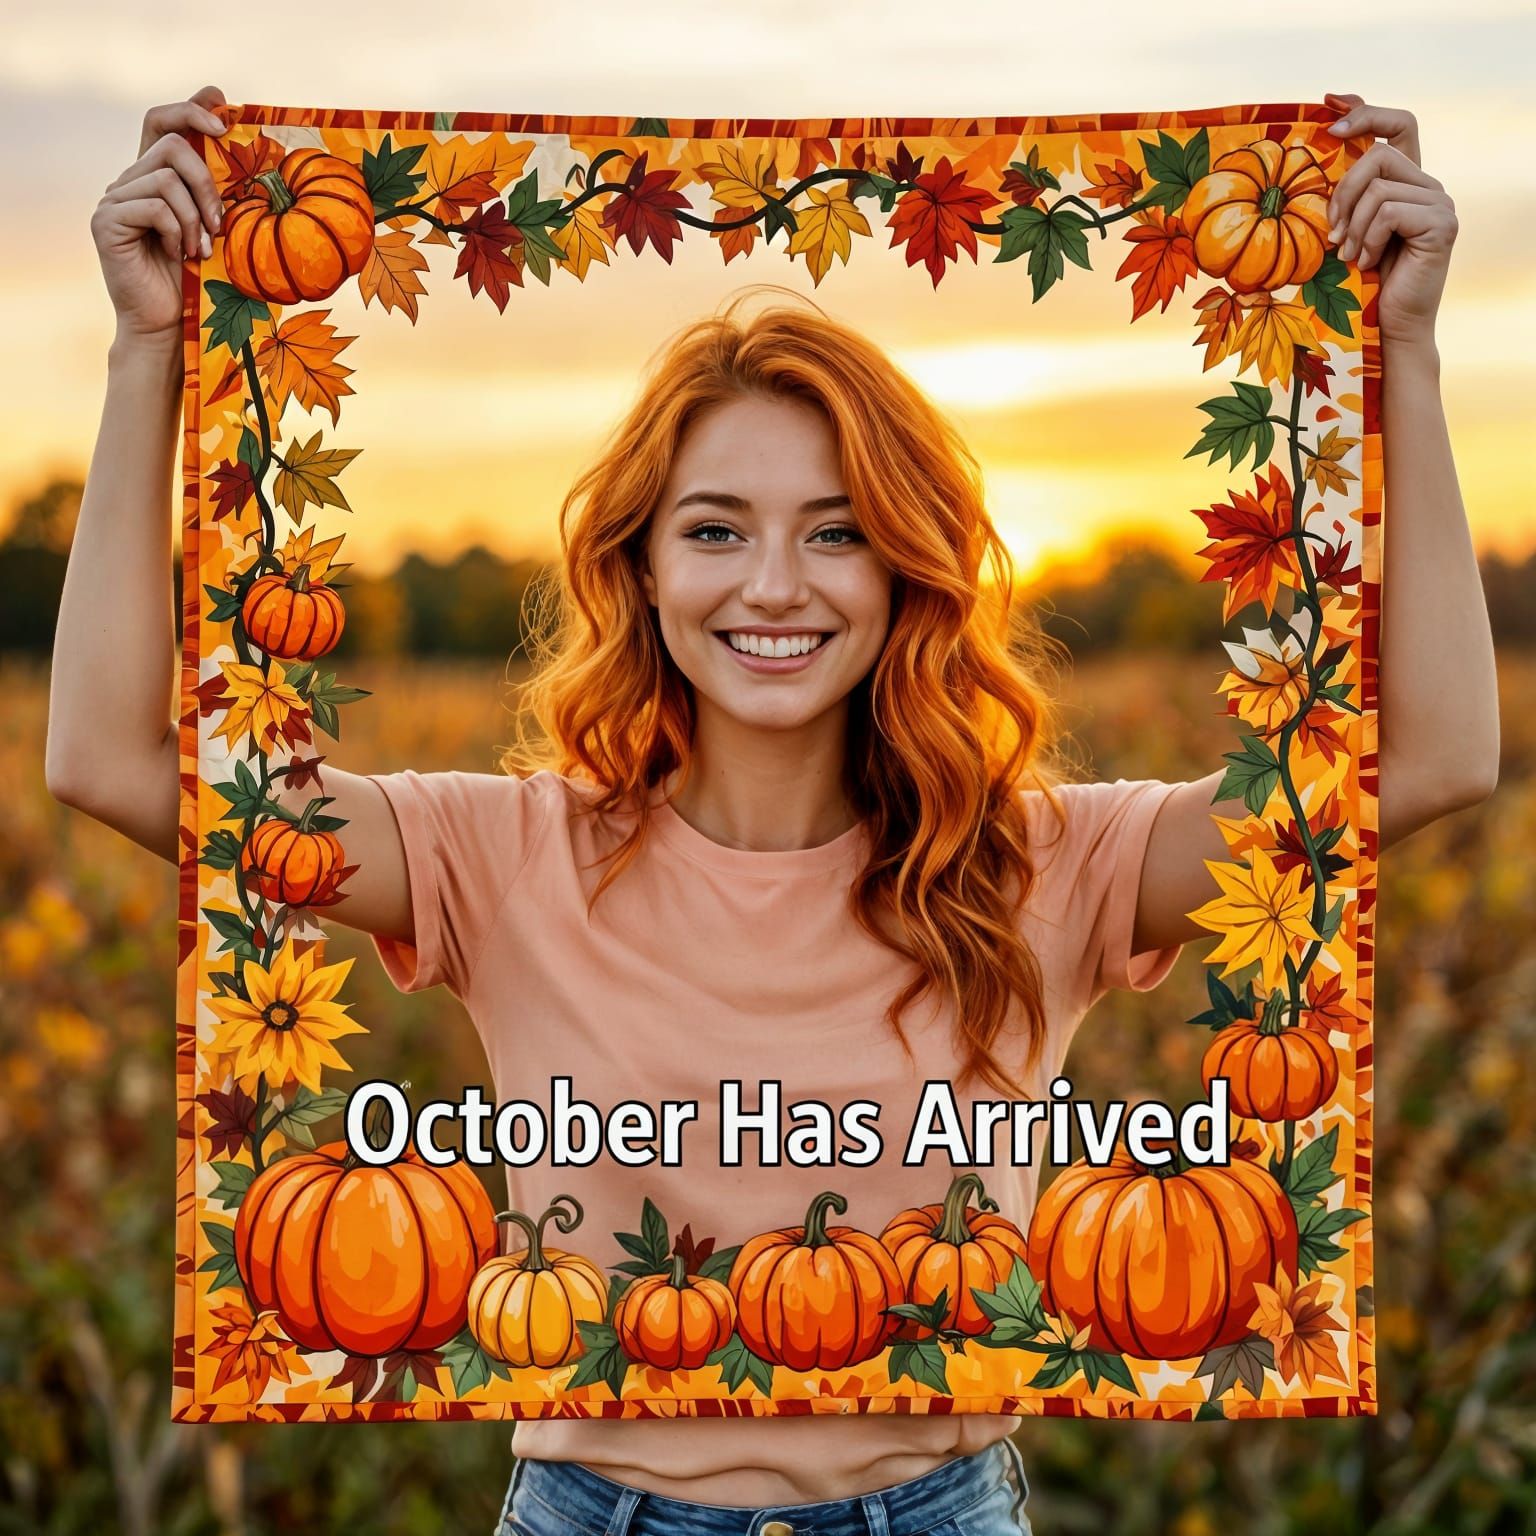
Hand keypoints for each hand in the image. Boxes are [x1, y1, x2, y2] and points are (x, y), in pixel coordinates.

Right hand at [92, 85, 228, 347]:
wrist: (167, 326)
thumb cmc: (198, 282)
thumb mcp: (216, 232)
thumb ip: (219, 195)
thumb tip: (253, 157)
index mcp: (155, 177)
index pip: (163, 121)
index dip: (191, 109)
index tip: (224, 118)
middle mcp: (130, 180)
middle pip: (172, 145)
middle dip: (206, 181)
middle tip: (220, 224)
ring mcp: (114, 199)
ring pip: (166, 178)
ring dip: (195, 217)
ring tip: (200, 250)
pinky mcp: (107, 222)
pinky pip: (154, 206)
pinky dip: (176, 232)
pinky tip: (178, 256)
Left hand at [1323, 92, 1456, 348]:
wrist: (1391, 325)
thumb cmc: (1363, 283)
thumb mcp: (1347, 231)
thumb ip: (1345, 198)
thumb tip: (1318, 153)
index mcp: (1408, 182)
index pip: (1399, 126)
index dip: (1368, 112)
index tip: (1332, 110)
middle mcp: (1429, 185)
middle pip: (1380, 154)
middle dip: (1344, 192)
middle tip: (1331, 232)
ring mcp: (1440, 202)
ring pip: (1380, 187)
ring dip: (1353, 225)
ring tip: (1349, 255)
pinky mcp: (1441, 223)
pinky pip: (1389, 211)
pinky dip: (1368, 239)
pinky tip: (1366, 263)